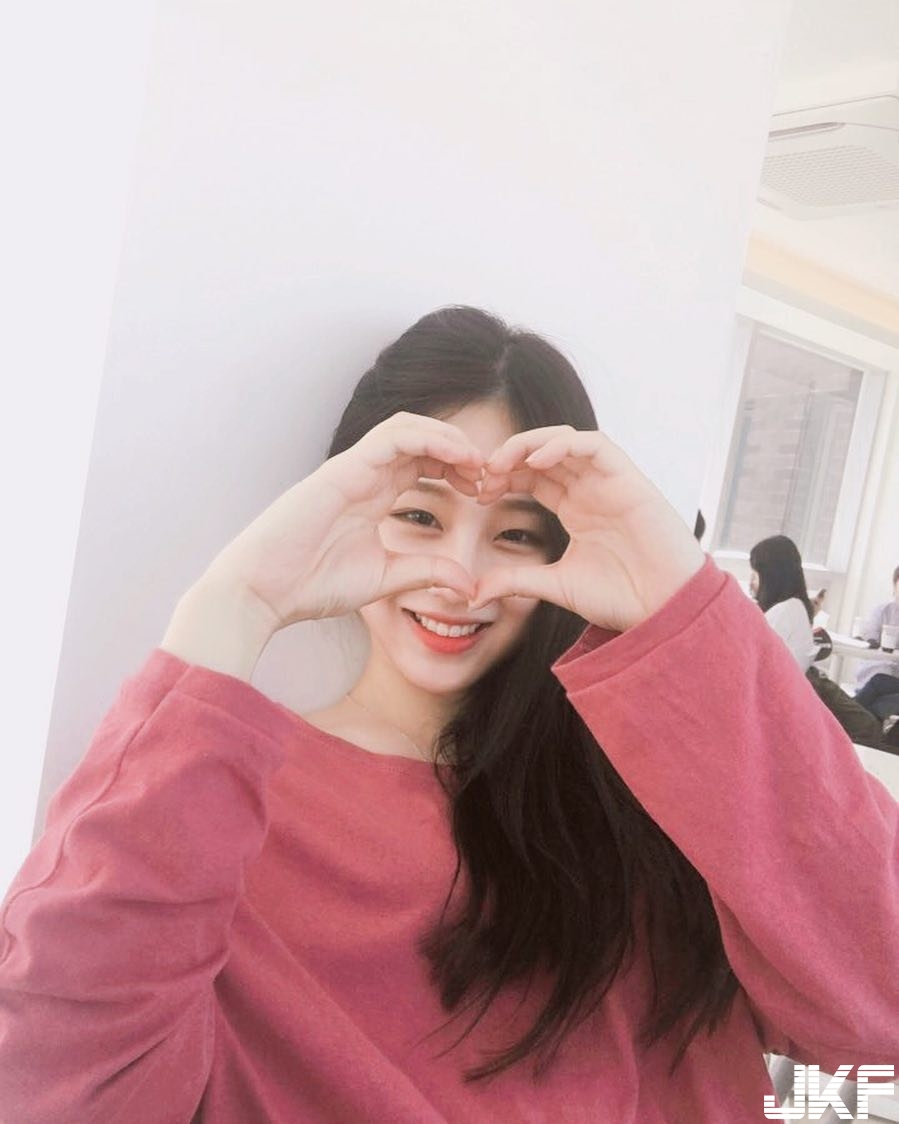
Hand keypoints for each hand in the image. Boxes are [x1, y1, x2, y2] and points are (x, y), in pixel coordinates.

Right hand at [200, 412, 485, 629]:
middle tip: (489, 474)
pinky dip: (429, 439)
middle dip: (459, 450)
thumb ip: (426, 573)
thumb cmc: (311, 586)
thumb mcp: (385, 579)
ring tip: (478, 462)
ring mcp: (352, 468)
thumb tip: (470, 586)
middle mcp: (364, 474)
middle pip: (420, 439)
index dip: (458, 469)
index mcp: (372, 495)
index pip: (423, 463)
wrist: (263, 592)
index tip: (486, 492)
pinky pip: (393, 437)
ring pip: (408, 427)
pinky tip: (458, 457)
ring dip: (448, 438)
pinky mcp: (342, 469)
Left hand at [469, 425, 704, 631]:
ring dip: (530, 444)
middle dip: (510, 457)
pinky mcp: (630, 479)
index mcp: (575, 509)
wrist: (664, 610)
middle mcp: (591, 490)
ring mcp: (610, 482)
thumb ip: (516, 581)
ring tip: (503, 463)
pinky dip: (565, 445)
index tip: (479, 493)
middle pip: (544, 454)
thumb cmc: (621, 598)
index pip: (533, 477)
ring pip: (566, 441)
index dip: (504, 477)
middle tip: (483, 475)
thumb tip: (473, 593)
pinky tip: (537, 460)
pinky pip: (595, 446)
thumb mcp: (555, 585)